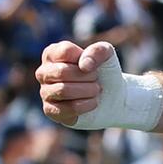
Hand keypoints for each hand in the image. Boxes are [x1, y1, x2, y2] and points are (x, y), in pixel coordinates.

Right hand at [32, 40, 158, 129]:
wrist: (117, 97)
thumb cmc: (109, 72)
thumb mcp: (108, 54)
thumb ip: (98, 51)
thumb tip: (84, 66)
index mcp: (53, 55)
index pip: (58, 53)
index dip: (78, 58)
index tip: (92, 65)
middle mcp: (45, 73)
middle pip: (57, 74)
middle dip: (82, 79)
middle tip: (97, 82)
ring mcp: (46, 93)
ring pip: (58, 91)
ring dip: (83, 92)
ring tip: (96, 92)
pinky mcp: (53, 112)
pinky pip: (59, 110)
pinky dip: (80, 107)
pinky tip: (92, 104)